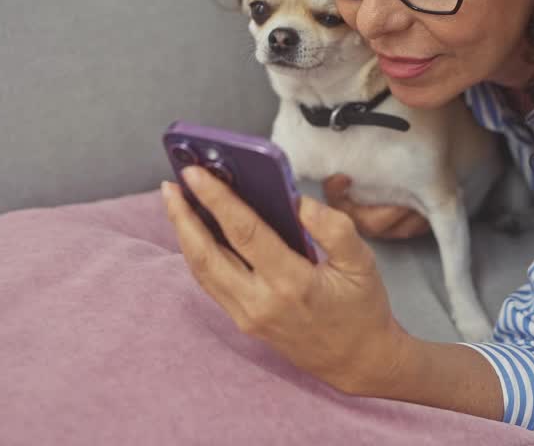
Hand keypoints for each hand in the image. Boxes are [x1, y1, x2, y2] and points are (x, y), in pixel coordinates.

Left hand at [161, 166, 410, 395]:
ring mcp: (248, 315)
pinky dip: (197, 254)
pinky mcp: (243, 321)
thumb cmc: (361, 308)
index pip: (245, 233)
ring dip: (184, 234)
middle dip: (183, 216)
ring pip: (202, 271)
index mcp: (292, 283)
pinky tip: (194, 231)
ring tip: (175, 201)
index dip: (217, 199)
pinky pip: (210, 283)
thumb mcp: (362, 261)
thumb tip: (295, 201)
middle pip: (207, 254)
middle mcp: (262, 302)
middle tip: (171, 184)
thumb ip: (332, 226)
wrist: (357, 360)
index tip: (196, 173)